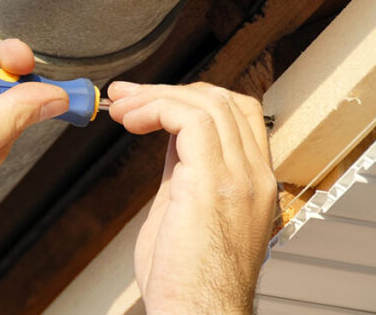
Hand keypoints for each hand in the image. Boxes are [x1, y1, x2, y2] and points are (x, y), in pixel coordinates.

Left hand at [108, 82, 275, 313]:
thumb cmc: (186, 285)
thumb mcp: (185, 214)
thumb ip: (185, 175)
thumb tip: (171, 144)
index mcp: (251, 185)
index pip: (235, 117)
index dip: (191, 100)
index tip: (149, 101)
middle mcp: (253, 177)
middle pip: (224, 101)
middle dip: (171, 91)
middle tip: (127, 96)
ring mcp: (240, 178)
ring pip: (209, 102)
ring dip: (157, 96)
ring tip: (122, 107)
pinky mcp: (214, 183)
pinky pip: (191, 119)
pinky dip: (157, 108)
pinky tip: (132, 120)